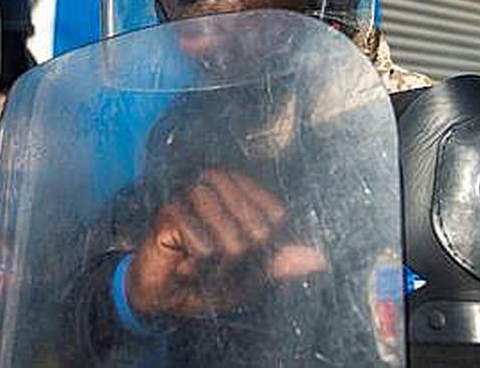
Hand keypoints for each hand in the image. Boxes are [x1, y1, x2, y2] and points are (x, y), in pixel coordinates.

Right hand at [127, 168, 326, 317]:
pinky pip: (202, 245)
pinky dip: (196, 264)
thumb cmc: (205, 278)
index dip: (263, 247)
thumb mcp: (250, 276)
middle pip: (256, 230)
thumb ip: (280, 263)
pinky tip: (183, 262)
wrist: (161, 293)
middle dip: (238, 262)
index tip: (240, 257)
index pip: (276, 216)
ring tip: (199, 264)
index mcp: (242, 192)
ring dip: (217, 265)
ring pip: (230, 240)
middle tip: (215, 265)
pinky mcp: (169, 210)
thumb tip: (318, 259)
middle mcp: (220, 185)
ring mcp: (193, 194)